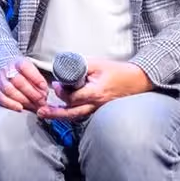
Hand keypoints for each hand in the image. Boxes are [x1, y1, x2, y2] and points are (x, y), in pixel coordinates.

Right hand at [0, 59, 50, 112]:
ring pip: (9, 90)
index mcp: (17, 62)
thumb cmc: (24, 77)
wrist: (6, 78)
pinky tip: (20, 108)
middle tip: (41, 101)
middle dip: (32, 93)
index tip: (44, 88)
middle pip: (18, 81)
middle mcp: (6, 70)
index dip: (36, 78)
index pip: (25, 67)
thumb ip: (39, 83)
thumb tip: (44, 95)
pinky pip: (1, 98)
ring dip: (24, 100)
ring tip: (34, 106)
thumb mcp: (33, 74)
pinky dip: (11, 104)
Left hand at [38, 59, 152, 121]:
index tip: (56, 85)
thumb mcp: (98, 64)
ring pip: (77, 116)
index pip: (74, 97)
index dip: (62, 92)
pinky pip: (83, 114)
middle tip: (41, 112)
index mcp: (96, 92)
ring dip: (61, 115)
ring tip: (46, 114)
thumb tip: (63, 67)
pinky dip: (71, 113)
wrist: (138, 80)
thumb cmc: (119, 72)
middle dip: (56, 113)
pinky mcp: (99, 110)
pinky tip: (61, 112)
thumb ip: (80, 66)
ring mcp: (98, 109)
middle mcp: (96, 104)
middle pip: (73, 112)